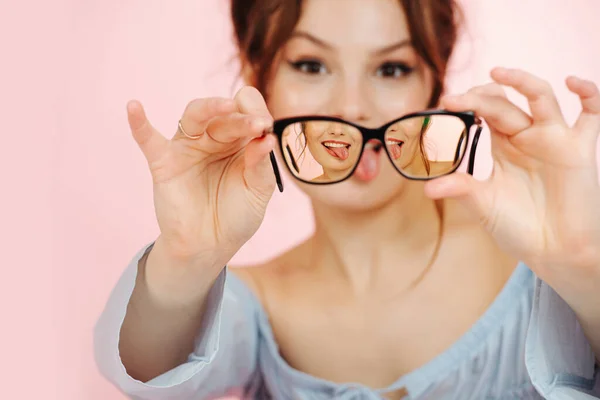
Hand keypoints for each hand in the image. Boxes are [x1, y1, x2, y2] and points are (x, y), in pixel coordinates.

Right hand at [127, 86, 276, 266]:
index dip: (258, 115)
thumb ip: (261, 164)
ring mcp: (188, 148)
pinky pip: (148, 139)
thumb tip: (267, 137)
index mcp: (240, 141)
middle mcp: (214, 138)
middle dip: (242, 119)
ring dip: (210, 108)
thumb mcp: (258, 190)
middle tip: (258, 125)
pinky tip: (133, 106)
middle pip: (225, 115)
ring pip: (195, 116)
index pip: (248, 113)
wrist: (210, 246)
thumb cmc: (237, 215)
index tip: (267, 127)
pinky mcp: (164, 162)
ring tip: (227, 106)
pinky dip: (139, 123)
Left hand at [425, 68, 599, 283]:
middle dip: (479, 98)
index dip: (466, 106)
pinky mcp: (581, 149)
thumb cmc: (519, 227)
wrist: (555, 252)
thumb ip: (461, 189)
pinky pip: (593, 114)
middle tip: (455, 99)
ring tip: (496, 72)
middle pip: (504, 104)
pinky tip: (573, 82)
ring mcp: (555, 139)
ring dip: (521, 80)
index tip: (443, 106)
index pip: (484, 113)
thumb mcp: (484, 205)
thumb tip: (427, 188)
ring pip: (541, 97)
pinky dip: (590, 93)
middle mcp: (528, 137)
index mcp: (503, 146)